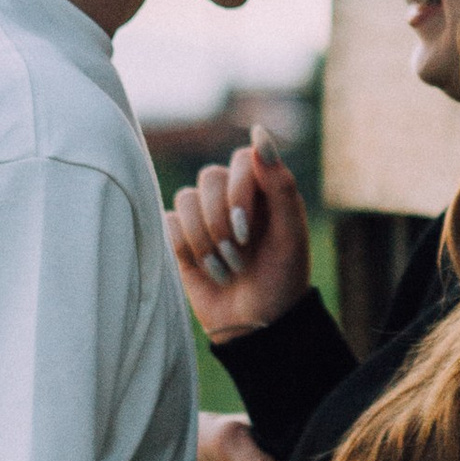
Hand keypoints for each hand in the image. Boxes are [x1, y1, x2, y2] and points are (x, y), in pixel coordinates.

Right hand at [168, 129, 310, 344]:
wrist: (257, 328)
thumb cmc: (282, 280)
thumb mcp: (290, 233)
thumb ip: (279, 183)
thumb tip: (257, 132)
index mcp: (264, 189)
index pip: (241, 159)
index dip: (238, 192)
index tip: (246, 231)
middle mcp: (233, 196)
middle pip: (209, 177)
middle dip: (220, 223)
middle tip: (239, 256)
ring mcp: (205, 216)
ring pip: (185, 199)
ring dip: (204, 240)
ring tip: (224, 268)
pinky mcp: (181, 238)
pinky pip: (169, 222)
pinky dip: (185, 248)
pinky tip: (204, 269)